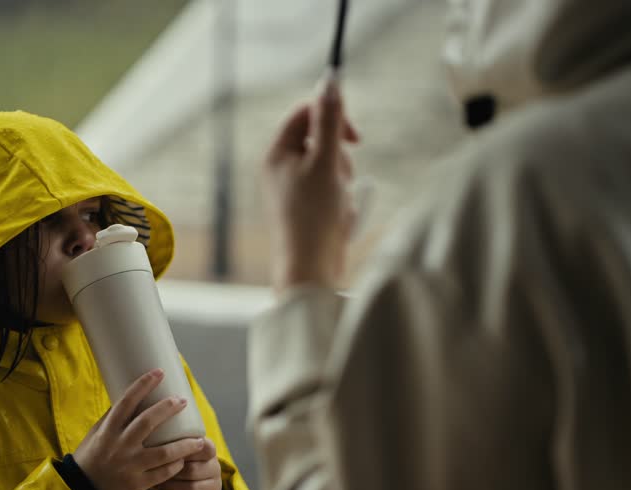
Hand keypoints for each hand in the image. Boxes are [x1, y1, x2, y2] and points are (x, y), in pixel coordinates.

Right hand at [75, 369, 206, 489]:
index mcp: (107, 430)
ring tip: (199, 440)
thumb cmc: (90, 458)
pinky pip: (163, 473)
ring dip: (184, 445)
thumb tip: (133, 396)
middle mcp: (119, 446)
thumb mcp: (96, 435)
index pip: (126, 402)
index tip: (158, 373)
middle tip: (182, 401)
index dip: (143, 385)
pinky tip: (184, 460)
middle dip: (168, 408)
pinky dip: (176, 465)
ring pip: (164, 453)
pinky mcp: (138, 484)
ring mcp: (130, 466)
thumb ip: (113, 418)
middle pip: (148, 422)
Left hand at [151, 437, 221, 489]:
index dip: (184, 451)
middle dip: (170, 474)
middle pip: (192, 471)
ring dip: (170, 489)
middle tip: (153, 473)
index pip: (203, 447)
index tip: (166, 452)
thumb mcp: (177, 448)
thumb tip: (153, 437)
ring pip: (192, 489)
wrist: (189, 482)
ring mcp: (216, 485)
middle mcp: (216, 467)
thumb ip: (172, 442)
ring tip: (155, 486)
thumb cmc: (178, 460)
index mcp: (209, 449)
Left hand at [262, 72, 360, 293]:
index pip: (304, 115)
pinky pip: (334, 192)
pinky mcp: (308, 211)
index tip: (354, 137)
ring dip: (344, 182)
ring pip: (332, 167)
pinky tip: (339, 220)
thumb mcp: (326, 161)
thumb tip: (330, 80)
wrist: (311, 270)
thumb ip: (330, 121)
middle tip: (340, 179)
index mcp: (276, 155)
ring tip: (338, 205)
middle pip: (321, 141)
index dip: (331, 118)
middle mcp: (280, 171)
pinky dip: (343, 202)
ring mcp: (294, 192)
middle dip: (340, 158)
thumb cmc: (313, 217)